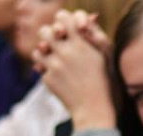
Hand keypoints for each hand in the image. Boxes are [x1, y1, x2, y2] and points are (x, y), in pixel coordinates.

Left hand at [34, 11, 115, 128]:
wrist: (94, 110)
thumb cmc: (103, 83)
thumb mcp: (103, 58)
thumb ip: (92, 38)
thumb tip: (83, 25)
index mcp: (80, 44)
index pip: (64, 18)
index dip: (64, 22)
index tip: (68, 31)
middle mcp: (65, 52)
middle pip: (45, 31)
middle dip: (49, 36)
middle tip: (56, 43)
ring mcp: (54, 66)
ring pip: (38, 49)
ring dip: (44, 53)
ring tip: (53, 59)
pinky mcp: (48, 79)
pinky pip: (41, 68)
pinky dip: (48, 71)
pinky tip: (58, 77)